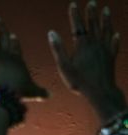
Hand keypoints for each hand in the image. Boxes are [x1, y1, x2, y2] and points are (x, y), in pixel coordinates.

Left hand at [0, 12, 48, 98]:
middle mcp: (5, 55)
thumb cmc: (19, 90)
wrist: (8, 89)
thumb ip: (40, 92)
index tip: (11, 35)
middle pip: (2, 37)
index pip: (14, 48)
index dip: (13, 42)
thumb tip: (50, 96)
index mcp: (16, 60)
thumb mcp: (32, 91)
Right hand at [48, 2, 125, 120]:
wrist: (100, 91)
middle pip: (93, 25)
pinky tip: (117, 34)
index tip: (73, 4)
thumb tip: (51, 33)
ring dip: (106, 20)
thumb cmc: (79, 81)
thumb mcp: (64, 66)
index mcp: (82, 45)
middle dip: (91, 13)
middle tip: (92, 2)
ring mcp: (105, 50)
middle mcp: (95, 44)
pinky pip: (114, 45)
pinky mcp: (111, 57)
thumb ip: (58, 48)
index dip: (75, 15)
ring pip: (106, 31)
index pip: (77, 26)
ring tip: (106, 10)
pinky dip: (115, 38)